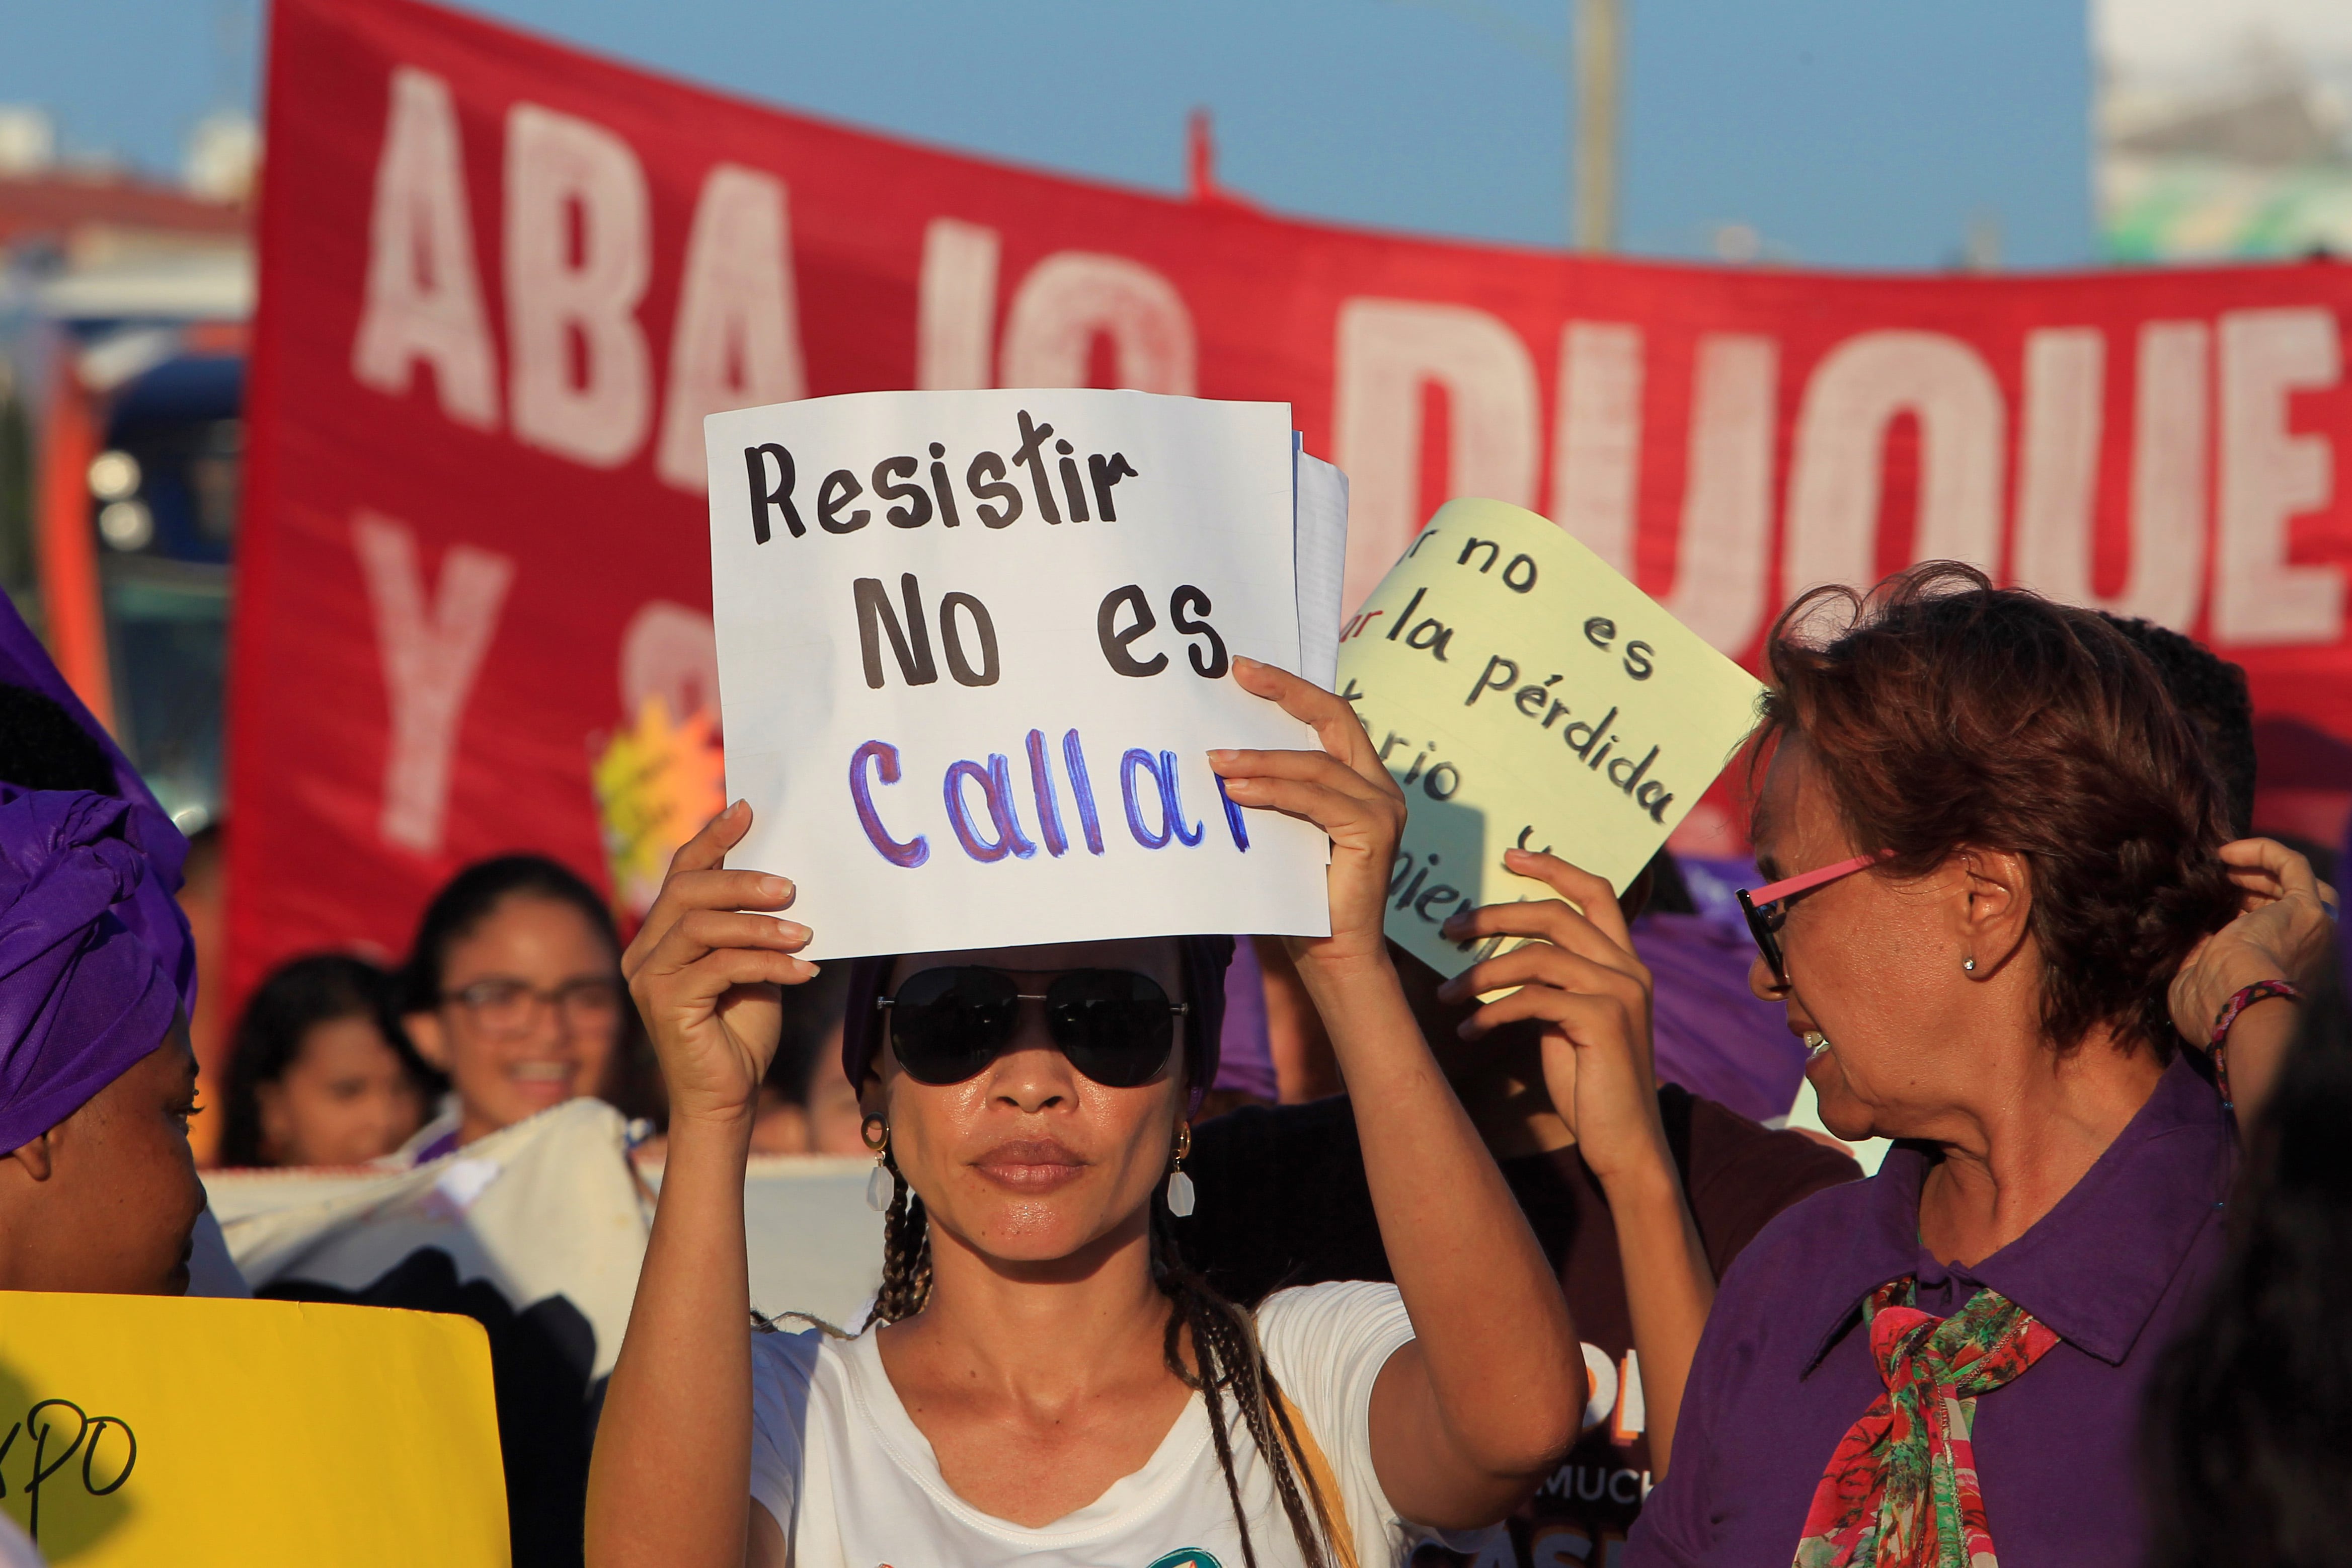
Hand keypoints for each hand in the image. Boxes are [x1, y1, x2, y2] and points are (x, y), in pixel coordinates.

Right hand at [623, 801, 816, 1125]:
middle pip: (687, 890)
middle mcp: (645, 950)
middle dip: (742, 880)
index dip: (713, 836)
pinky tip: (803, 971)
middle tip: (791, 887)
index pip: (683, 870)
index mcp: (663, 933)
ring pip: (701, 925)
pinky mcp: (664, 1004)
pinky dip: (766, 964)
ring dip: (759, 925)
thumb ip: (751, 924)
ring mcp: (649, 977)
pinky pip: (718, 967)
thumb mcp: (752, 962)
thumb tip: (784, 876)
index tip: (748, 809)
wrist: (729, 1096)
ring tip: (804, 934)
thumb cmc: (742, 1026)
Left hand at [1208, 657, 1406, 975]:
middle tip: (1239, 675)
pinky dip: (1274, 790)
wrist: (1330, 956)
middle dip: (1286, 692)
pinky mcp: (1373, 831)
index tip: (1245, 669)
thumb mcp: (1281, 830)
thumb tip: (1219, 755)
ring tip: (1216, 760)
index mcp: (1360, 781)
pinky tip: (1238, 792)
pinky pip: (1316, 799)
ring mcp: (1382, 808)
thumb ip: (1269, 792)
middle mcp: (1379, 787)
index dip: (1290, 688)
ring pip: (1316, 764)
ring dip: (1260, 758)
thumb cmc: (1299, 898)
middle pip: (1335, 718)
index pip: (1330, 717)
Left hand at [1435, 849, 1667, 1187]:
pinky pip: (1533, 999)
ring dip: (1480, 974)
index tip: (1509, 856)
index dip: (1553, 868)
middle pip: (1554, 916)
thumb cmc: (1590, 1085)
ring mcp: (1620, 993)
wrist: (1626, 1145)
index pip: (1595, 892)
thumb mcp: (1569, 1022)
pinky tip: (1469, 1031)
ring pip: (1536, 956)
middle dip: (1494, 916)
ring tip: (1446, 995)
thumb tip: (1499, 958)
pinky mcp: (1603, 1022)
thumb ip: (1551, 984)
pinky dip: (1492, 1012)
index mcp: (1624, 962)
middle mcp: (1629, 969)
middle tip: (1449, 929)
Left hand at [2169, 837, 2336, 1043]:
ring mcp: (2313, 930)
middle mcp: (2305, 951)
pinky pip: (2294, 866)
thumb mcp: (2196, 979)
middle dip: (2252, 887)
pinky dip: (2264, 851)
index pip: (2267, 932)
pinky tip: (2226, 853)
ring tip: (2220, 863)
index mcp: (2279, 973)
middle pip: (2285, 905)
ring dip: (2257, 868)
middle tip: (2216, 878)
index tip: (2208, 899)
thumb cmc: (2213, 1006)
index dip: (2239, 911)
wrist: (2239, 1008)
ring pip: (2295, 884)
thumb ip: (2196, 956)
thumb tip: (2185, 933)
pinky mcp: (2309, 909)